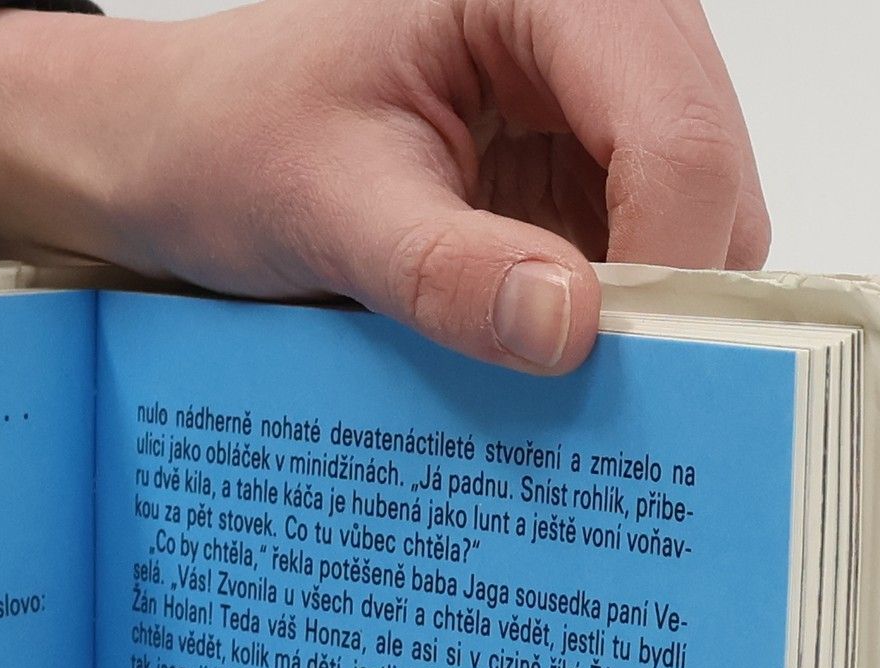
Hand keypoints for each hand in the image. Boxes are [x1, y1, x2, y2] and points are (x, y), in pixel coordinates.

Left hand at [0, 0, 769, 371]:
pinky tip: (538, 373)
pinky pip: (629, 257)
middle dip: (665, 301)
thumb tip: (568, 330)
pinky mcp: (573, 172)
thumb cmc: (227, 138)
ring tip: (553, 399)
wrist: (173, 146)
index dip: (669, 262)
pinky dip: (597, 326)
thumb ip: (443, 269)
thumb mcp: (323, 206)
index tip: (611, 377)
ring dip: (635, 323)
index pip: (674, 127)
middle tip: (598, 416)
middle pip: (705, 178)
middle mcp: (599, 28)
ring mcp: (594, 104)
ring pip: (686, 227)